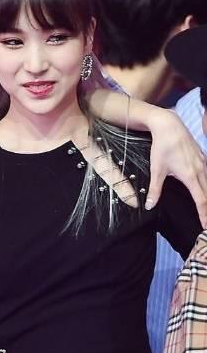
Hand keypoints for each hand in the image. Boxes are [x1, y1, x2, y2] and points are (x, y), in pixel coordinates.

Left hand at [146, 110, 206, 225]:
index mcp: (191, 176)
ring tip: (206, 208)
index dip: (204, 214)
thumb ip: (155, 190)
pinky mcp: (202, 157)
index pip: (201, 200)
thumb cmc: (162, 147)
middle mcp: (201, 170)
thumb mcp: (157, 170)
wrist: (169, 126)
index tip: (205, 226)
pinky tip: (204, 188)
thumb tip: (150, 206)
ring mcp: (204, 163)